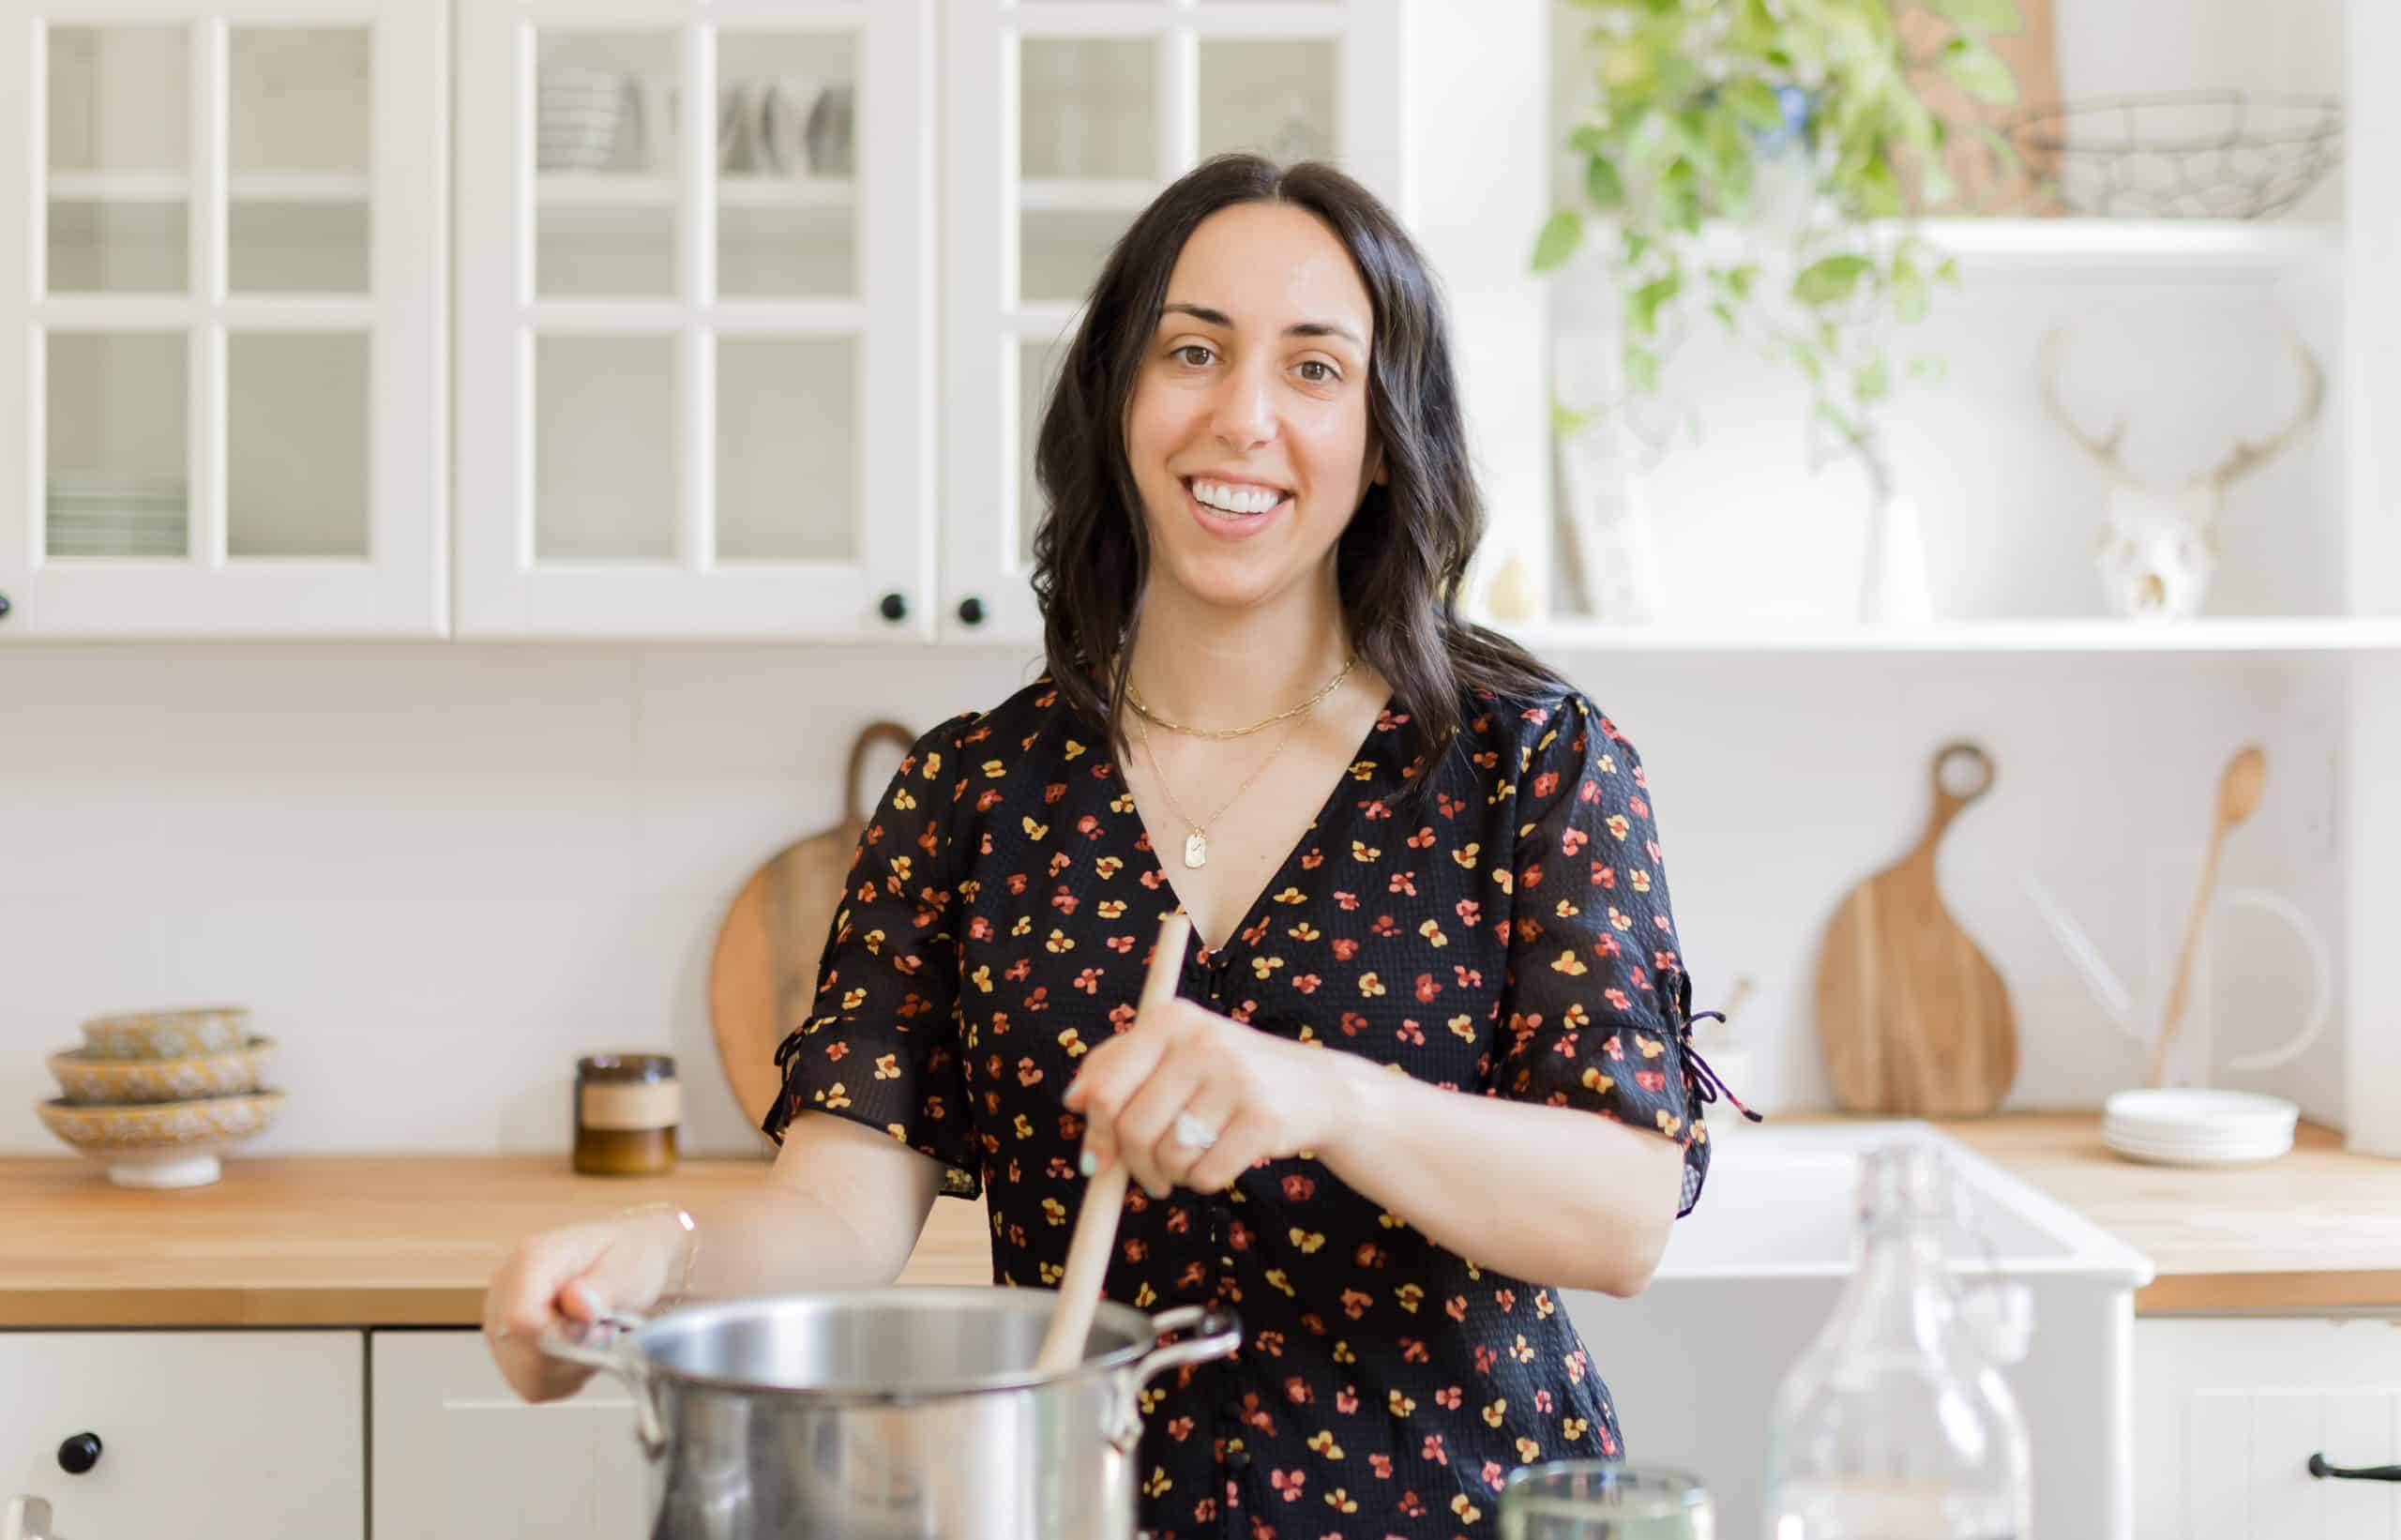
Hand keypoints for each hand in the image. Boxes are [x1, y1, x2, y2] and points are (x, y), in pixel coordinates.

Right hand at [481, 1209, 692, 1401]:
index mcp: (529, 1260)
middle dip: (575, 1354)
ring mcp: (500, 1327)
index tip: (600, 1328)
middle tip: (608, 1332)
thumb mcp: (630, 1263)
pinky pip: (536, 1386)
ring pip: (530, 1378)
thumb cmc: (627, 1259)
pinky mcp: (510, 1355)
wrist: (624, 1266)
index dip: (563, 1337)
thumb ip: (603, 1286)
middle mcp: (503, 1295)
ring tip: (596, 1337)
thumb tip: (578, 1304)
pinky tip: (583, 1349)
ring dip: (574, 1367)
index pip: (521, 1319)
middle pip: (525, 1356)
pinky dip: (568, 1377)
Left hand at [1063, 997, 1366, 1199]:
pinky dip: (1205, 1181)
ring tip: (1190, 1163)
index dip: (1095, 1132)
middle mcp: (1201, 1041)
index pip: (1105, 1088)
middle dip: (1134, 1165)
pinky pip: (1206, 1175)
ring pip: (1169, 1157)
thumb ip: (1117, 1066)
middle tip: (1149, 1176)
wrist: (1317, 1088)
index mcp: (1169, 1020)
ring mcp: (1235, 1078)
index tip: (1099, 1157)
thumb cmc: (1229, 1075)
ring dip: (1172, 1175)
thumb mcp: (1175, 1052)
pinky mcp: (1263, 1118)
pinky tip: (1221, 1161)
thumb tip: (1073, 1100)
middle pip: (1133, 1129)